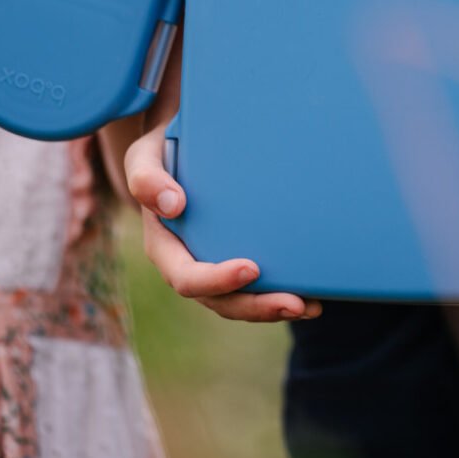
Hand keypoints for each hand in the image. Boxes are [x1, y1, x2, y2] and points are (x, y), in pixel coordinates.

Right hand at [125, 122, 322, 321]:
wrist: (182, 148)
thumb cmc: (163, 152)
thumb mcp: (144, 157)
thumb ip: (147, 178)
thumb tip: (173, 205)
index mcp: (165, 247)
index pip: (187, 278)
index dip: (217, 280)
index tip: (252, 268)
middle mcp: (189, 265)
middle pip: (221, 300)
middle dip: (257, 306)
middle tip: (295, 304)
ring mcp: (214, 266)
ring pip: (242, 301)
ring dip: (274, 308)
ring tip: (311, 307)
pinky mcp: (237, 259)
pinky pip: (258, 287)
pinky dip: (283, 292)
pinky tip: (314, 295)